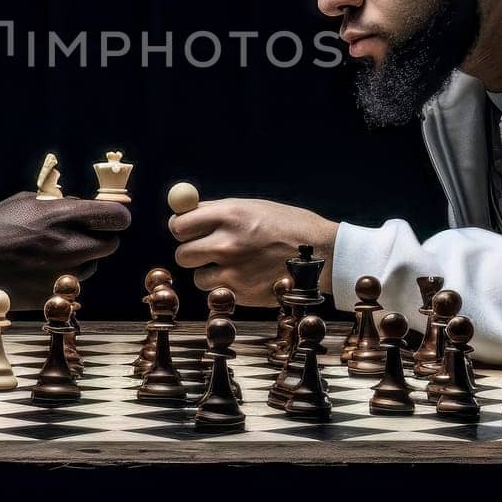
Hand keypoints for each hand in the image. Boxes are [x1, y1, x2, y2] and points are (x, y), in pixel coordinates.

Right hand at [0, 192, 130, 309]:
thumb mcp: (24, 201)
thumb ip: (57, 204)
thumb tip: (81, 206)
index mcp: (61, 218)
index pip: (115, 217)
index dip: (117, 216)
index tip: (113, 217)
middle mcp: (68, 247)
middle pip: (110, 244)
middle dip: (101, 237)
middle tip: (85, 234)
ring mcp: (62, 274)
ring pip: (92, 266)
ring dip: (83, 258)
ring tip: (54, 252)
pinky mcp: (53, 294)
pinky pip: (71, 283)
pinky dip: (64, 275)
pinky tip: (41, 268)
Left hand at [168, 198, 338, 305]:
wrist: (321, 255)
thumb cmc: (286, 226)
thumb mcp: (252, 207)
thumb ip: (215, 210)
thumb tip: (182, 210)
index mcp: (229, 215)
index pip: (179, 225)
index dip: (181, 228)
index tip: (187, 230)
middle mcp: (227, 243)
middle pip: (182, 253)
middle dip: (191, 251)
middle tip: (204, 249)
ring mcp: (233, 272)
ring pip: (197, 276)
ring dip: (209, 271)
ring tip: (234, 263)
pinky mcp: (242, 294)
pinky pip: (216, 292)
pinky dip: (225, 287)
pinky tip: (246, 276)